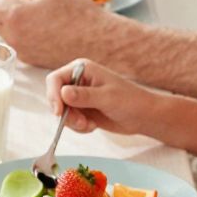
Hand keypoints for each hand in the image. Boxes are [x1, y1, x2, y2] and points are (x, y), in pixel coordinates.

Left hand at [0, 0, 105, 66]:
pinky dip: (16, 29)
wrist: (97, 42)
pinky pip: (14, 41)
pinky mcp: (30, 58)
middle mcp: (13, 37)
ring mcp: (21, 50)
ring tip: (22, 5)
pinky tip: (33, 21)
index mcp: (14, 17)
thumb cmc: (77, 12)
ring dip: (3, 17)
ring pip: (1, 30)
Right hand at [45, 59, 162, 138]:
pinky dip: (78, 127)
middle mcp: (77, 81)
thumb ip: (85, 96)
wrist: (143, 116)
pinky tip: (92, 127)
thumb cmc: (130, 101)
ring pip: (61, 111)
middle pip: (55, 97)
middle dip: (66, 113)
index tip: (59, 113)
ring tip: (89, 126)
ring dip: (73, 122)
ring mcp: (79, 96)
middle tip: (81, 123)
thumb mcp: (107, 98)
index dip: (53, 95)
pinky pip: (69, 120)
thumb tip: (63, 93)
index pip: (55, 79)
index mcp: (82, 69)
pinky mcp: (82, 110)